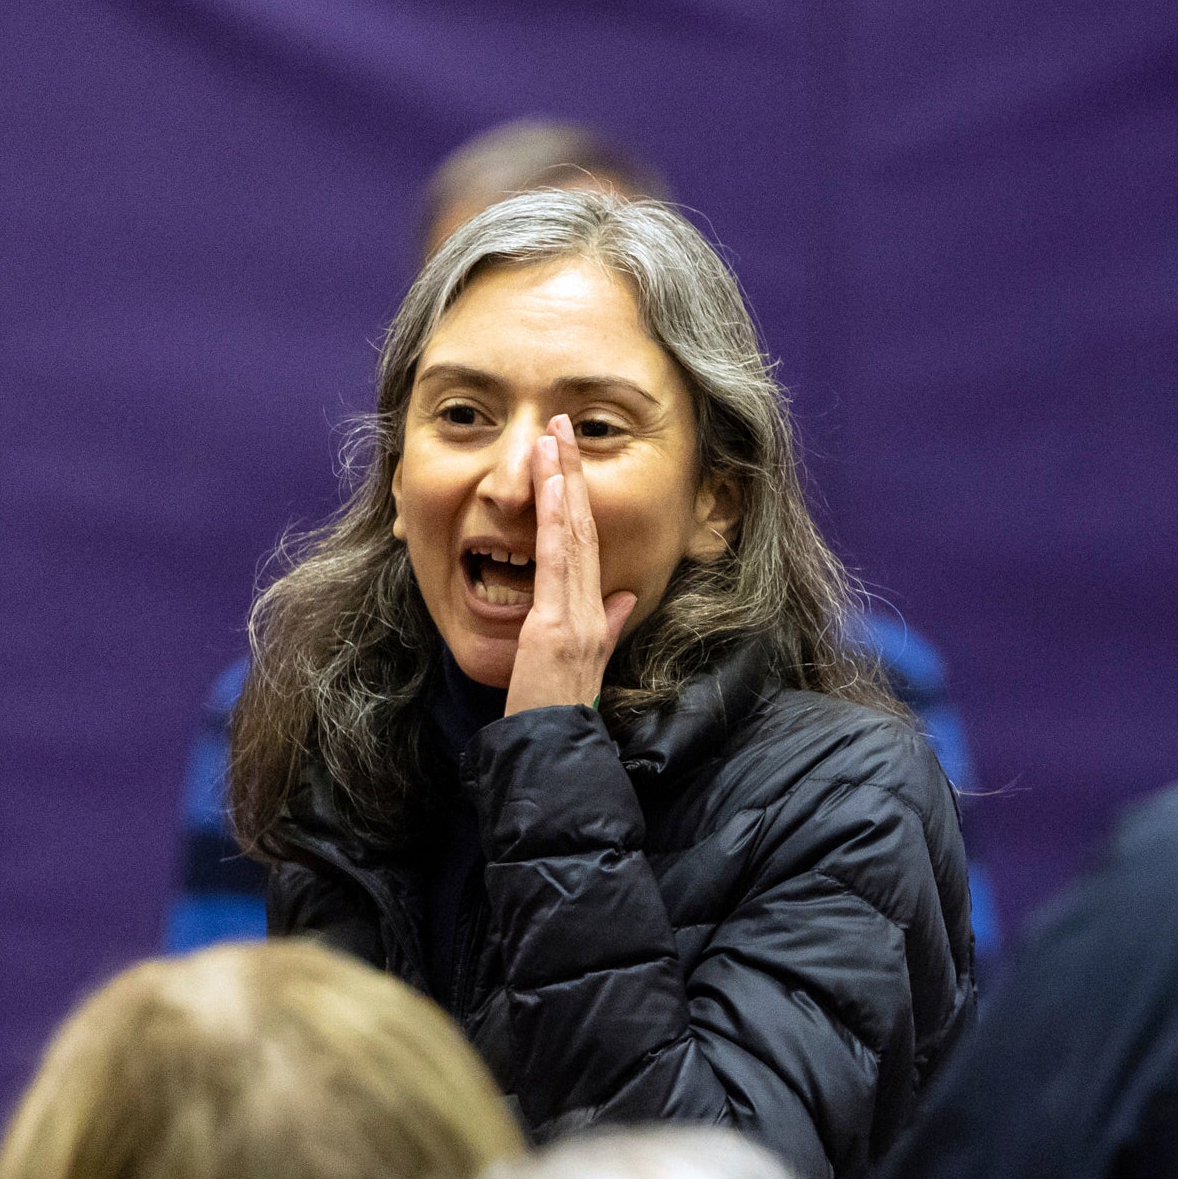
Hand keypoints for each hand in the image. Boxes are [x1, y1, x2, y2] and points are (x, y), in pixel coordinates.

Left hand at [500, 416, 642, 715]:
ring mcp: (575, 616)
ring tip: (552, 437)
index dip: (577, 499)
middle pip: (581, 528)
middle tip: (560, 425)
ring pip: (572, 535)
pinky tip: (553, 483)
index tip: (565, 458)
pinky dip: (556, 518)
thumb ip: (607, 629)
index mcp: (592, 617)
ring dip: (562, 481)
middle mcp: (589, 610)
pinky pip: (558, 561)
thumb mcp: (587, 667)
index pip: (585, 546)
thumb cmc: (558, 717)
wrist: (553, 753)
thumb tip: (625, 600)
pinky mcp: (559, 626)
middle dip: (569, 473)